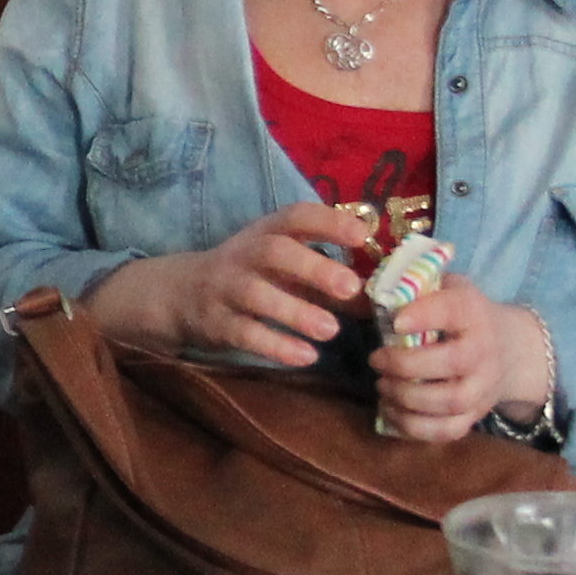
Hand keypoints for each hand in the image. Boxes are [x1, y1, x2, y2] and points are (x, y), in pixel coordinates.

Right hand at [80, 200, 377, 366]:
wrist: (183, 295)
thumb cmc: (255, 276)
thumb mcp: (290, 268)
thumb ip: (336, 282)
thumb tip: (392, 298)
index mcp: (269, 232)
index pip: (298, 216)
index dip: (329, 222)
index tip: (361, 235)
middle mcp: (246, 254)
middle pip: (275, 253)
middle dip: (313, 268)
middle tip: (349, 287)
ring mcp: (227, 288)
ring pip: (258, 296)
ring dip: (295, 312)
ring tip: (330, 331)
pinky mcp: (216, 322)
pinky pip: (244, 333)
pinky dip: (274, 346)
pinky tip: (305, 357)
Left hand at [377, 273, 544, 442]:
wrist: (510, 349)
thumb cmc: (461, 316)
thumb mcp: (446, 289)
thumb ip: (415, 286)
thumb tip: (365, 288)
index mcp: (473, 312)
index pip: (453, 310)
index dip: (424, 315)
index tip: (395, 321)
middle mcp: (485, 351)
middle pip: (452, 363)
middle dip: (405, 365)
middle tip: (376, 359)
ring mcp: (484, 387)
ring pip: (450, 401)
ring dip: (407, 398)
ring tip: (382, 386)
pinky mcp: (476, 414)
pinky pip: (449, 430)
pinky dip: (415, 427)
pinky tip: (391, 411)